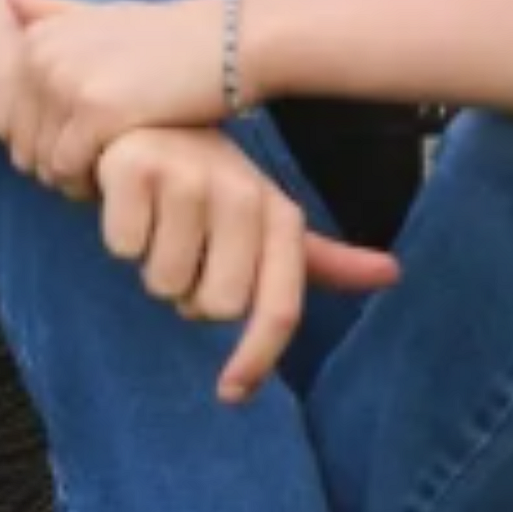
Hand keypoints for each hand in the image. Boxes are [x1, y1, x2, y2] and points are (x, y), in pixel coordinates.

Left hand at [0, 0, 227, 196]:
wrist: (231, 42)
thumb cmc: (169, 36)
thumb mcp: (105, 14)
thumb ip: (55, 12)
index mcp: (37, 39)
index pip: (1, 118)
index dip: (36, 143)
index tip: (77, 148)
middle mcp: (42, 56)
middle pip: (17, 144)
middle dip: (50, 166)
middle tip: (95, 167)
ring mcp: (67, 82)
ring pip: (39, 162)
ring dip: (69, 180)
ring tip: (108, 171)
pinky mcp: (96, 112)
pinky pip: (67, 170)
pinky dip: (87, 184)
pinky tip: (118, 174)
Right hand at [88, 126, 400, 403]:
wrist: (146, 117)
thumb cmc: (210, 182)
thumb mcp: (267, 217)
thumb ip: (322, 258)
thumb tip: (391, 274)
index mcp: (278, 213)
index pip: (278, 306)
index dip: (256, 359)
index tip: (231, 394)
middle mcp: (241, 193)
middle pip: (214, 307)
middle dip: (190, 295)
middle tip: (185, 252)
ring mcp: (188, 178)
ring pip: (164, 282)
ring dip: (153, 264)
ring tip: (157, 223)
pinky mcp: (135, 168)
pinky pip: (124, 247)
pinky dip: (121, 234)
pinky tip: (129, 203)